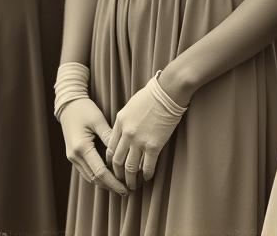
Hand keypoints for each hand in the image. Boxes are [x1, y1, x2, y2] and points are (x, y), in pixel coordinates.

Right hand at [59, 97, 127, 196]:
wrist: (68, 105)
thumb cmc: (84, 109)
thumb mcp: (98, 120)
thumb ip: (109, 136)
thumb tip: (122, 152)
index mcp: (82, 147)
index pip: (100, 172)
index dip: (113, 182)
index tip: (125, 188)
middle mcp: (75, 156)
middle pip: (94, 179)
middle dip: (110, 186)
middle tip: (126, 191)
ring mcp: (72, 157)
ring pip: (89, 178)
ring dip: (104, 184)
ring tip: (119, 186)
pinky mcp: (73, 156)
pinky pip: (86, 171)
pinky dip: (97, 176)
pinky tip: (108, 176)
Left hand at [106, 74, 184, 188]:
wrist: (167, 92)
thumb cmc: (151, 95)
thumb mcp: (130, 105)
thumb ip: (124, 121)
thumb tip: (123, 134)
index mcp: (119, 121)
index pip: (110, 147)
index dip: (111, 161)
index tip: (114, 167)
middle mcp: (126, 133)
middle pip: (117, 160)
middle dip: (117, 174)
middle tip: (121, 180)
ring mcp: (139, 140)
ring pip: (130, 167)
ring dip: (130, 179)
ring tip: (132, 186)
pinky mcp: (153, 145)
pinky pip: (147, 166)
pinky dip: (146, 175)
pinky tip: (147, 178)